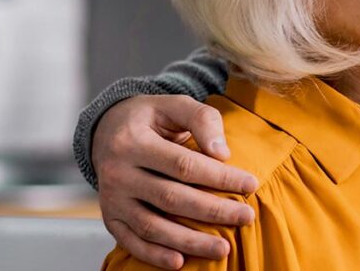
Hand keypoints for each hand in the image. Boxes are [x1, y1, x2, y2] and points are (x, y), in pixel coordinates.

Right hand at [92, 95, 258, 268]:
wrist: (108, 129)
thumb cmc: (152, 117)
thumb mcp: (175, 104)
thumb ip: (202, 119)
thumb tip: (222, 153)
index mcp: (134, 141)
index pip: (184, 165)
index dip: (220, 177)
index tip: (251, 184)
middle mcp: (118, 172)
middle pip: (171, 198)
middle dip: (213, 211)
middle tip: (247, 217)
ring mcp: (111, 198)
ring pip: (152, 226)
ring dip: (188, 241)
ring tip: (223, 249)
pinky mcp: (110, 217)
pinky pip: (131, 241)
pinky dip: (153, 255)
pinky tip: (180, 262)